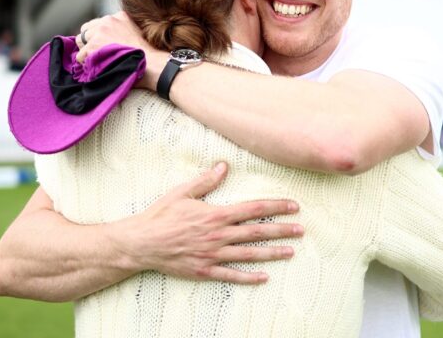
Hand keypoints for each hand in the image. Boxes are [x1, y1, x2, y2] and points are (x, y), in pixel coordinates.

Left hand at [76, 11, 166, 90]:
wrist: (151, 64)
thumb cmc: (147, 56)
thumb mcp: (137, 34)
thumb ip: (123, 31)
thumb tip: (111, 40)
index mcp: (120, 16)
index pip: (98, 23)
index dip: (98, 36)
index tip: (103, 46)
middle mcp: (108, 20)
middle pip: (86, 29)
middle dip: (89, 42)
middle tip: (97, 54)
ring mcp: (100, 32)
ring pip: (81, 42)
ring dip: (87, 52)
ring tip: (98, 61)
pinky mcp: (94, 45)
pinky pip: (81, 55)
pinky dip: (86, 63)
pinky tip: (98, 67)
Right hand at [108, 162, 303, 283]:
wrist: (141, 243)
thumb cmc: (160, 216)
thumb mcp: (182, 193)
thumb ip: (205, 181)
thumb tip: (224, 166)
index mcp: (215, 214)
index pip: (253, 209)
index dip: (275, 206)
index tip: (293, 206)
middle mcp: (218, 235)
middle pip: (256, 232)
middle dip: (281, 230)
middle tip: (301, 230)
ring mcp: (213, 255)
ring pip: (249, 254)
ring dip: (271, 252)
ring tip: (291, 251)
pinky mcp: (205, 270)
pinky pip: (231, 275)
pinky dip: (248, 277)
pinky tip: (264, 277)